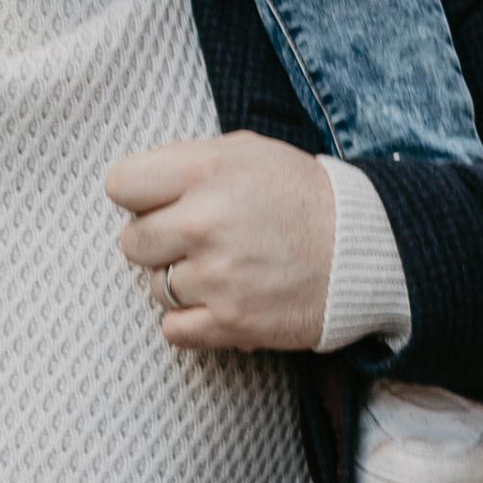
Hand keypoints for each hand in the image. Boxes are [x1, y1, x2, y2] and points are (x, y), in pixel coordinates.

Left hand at [105, 132, 336, 350]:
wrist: (362, 250)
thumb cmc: (299, 196)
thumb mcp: (246, 152)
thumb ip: (187, 162)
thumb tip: (137, 187)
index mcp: (205, 171)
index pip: (121, 184)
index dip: (137, 195)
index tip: (159, 203)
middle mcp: (205, 222)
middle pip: (131, 241)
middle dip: (157, 241)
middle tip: (194, 239)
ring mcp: (217, 276)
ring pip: (154, 287)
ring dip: (179, 282)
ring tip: (220, 268)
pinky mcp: (231, 322)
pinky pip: (172, 329)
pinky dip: (190, 321)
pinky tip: (217, 301)